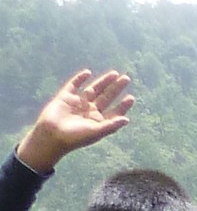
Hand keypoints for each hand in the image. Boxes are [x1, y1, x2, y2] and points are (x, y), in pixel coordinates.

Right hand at [16, 70, 133, 172]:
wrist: (51, 135)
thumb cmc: (75, 137)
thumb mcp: (95, 132)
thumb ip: (111, 126)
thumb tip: (127, 120)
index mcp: (98, 121)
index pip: (114, 111)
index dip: (123, 105)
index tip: (131, 97)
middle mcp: (90, 111)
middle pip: (106, 97)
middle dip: (116, 88)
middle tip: (126, 78)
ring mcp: (78, 103)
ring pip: (93, 89)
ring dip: (103, 82)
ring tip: (115, 74)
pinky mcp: (65, 97)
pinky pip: (73, 85)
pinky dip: (80, 79)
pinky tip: (88, 72)